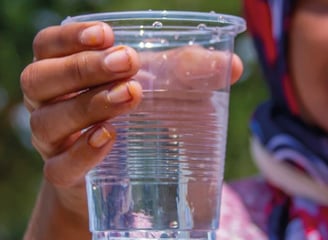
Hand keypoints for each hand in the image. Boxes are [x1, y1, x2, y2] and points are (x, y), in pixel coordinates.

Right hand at [21, 21, 242, 239]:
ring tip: (130, 96)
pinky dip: (83, 151)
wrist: (118, 176)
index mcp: (63, 74)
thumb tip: (232, 67)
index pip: (47, 46)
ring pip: (47, 120)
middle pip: (39, 78)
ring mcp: (52, 142)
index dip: (70, 37)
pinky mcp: (62, 174)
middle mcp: (48, 104)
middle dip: (84, 68)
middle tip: (128, 63)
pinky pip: (60, 165)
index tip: (108, 34)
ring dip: (87, 106)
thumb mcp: (158, 90)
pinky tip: (109, 138)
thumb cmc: (137, 120)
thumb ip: (188, 73)